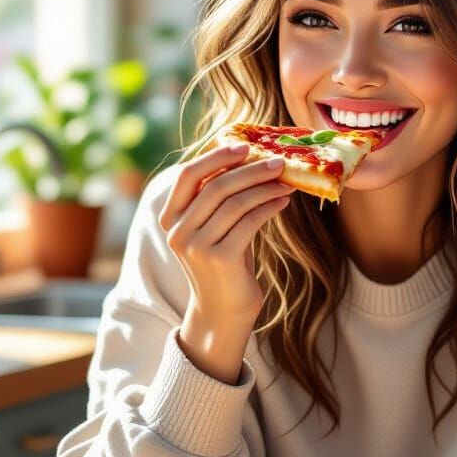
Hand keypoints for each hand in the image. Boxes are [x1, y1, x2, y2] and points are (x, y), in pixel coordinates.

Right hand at [158, 144, 293, 321]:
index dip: (216, 157)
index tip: (245, 146)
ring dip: (266, 187)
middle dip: (251, 169)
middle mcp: (177, 231)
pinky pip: (250, 221)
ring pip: (236, 202)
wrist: (223, 311)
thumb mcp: (214, 226)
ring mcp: (196, 246)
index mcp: (170, 217)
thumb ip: (218, 198)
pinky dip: (270, 206)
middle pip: (216, 186)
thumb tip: (247, 157)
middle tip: (279, 162)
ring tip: (287, 182)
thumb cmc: (224, 261)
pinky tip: (283, 201)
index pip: (188, 175)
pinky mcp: (220, 259)